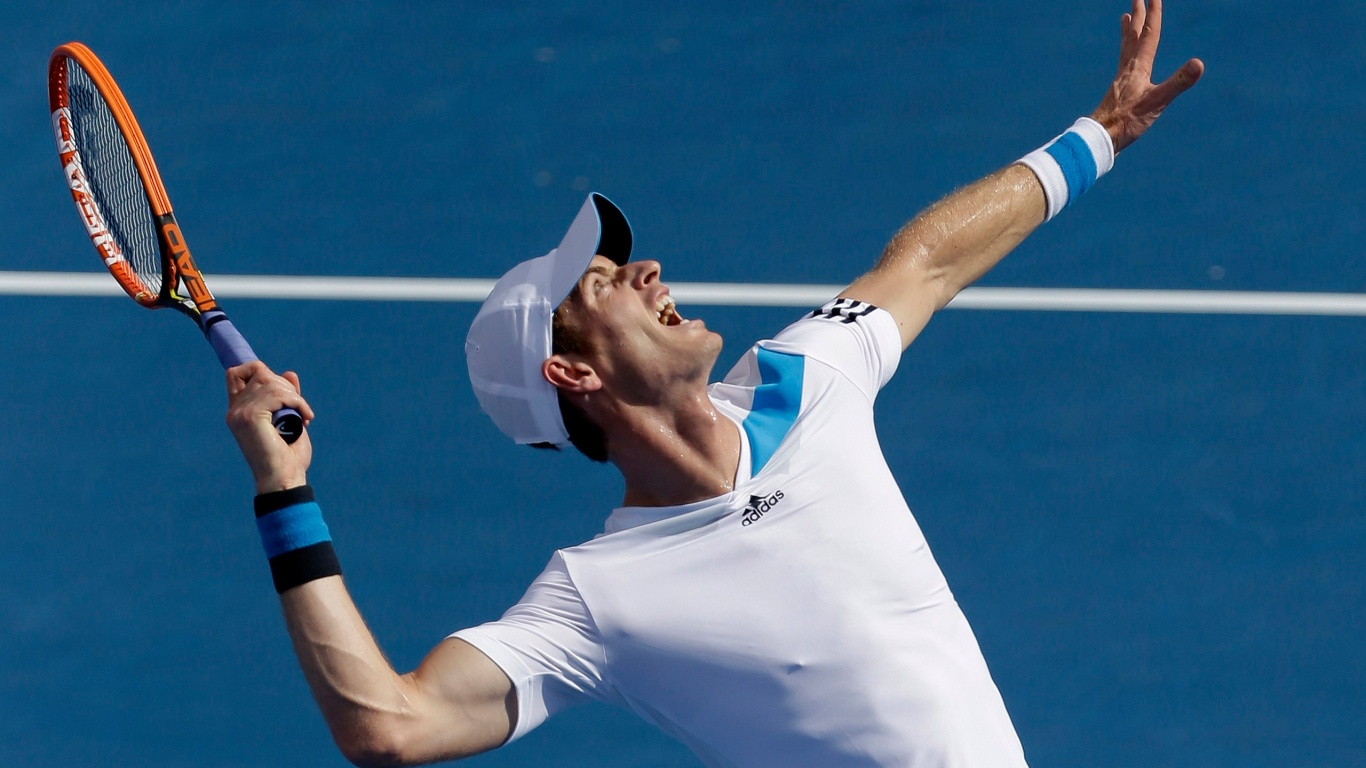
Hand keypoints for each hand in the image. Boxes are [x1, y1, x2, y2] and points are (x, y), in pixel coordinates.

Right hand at [225, 361, 314, 493]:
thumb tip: (289, 373)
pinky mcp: (251, 416)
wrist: (284, 479)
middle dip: (286, 386)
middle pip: (260, 372)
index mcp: (238, 411)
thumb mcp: (289, 420)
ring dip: (295, 396)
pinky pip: (279, 394)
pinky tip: (306, 418)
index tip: (285, 389)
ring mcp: (240, 412)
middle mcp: (235, 410)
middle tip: (300, 409)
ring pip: (271, 381)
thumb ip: (287, 397)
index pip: (236, 373)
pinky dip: (298, 402)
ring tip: (304, 416)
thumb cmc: (288, 456)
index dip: (259, 370)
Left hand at [1091, 0, 1203, 151]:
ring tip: (1126, 18)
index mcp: (1139, 68)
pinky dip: (1125, 52)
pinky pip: (1122, 63)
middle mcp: (1127, 69)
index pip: (1149, 36)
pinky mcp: (1117, 91)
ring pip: (1126, 48)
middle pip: (1134, 36)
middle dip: (1138, 15)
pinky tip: (1126, 60)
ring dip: (1129, 31)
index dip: (1153, 15)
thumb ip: (1178, 83)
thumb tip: (1199, 64)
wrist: (1100, 137)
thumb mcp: (1157, 102)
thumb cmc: (1127, 121)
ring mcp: (1121, 79)